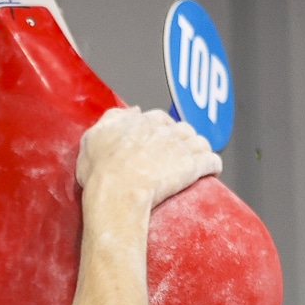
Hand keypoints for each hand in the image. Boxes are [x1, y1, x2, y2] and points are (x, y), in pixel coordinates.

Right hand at [75, 106, 220, 210]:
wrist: (117, 194)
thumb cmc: (101, 172)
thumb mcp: (92, 139)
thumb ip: (111, 119)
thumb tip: (132, 111)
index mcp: (139, 122)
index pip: (156, 118)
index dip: (158, 131)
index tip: (156, 142)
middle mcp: (163, 129)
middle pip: (180, 128)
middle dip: (179, 139)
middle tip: (174, 155)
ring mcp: (180, 146)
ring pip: (198, 141)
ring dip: (198, 150)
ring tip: (193, 162)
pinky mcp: (194, 165)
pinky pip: (212, 161)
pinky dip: (212, 165)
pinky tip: (210, 172)